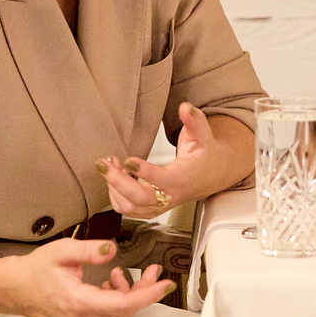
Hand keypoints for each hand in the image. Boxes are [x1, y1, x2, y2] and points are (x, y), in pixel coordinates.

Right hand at [8, 239, 173, 316]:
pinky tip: (108, 288)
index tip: (166, 284)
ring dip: (127, 295)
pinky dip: (116, 305)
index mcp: (79, 303)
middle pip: (127, 310)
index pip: (124, 304)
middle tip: (150, 270)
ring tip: (115, 275)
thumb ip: (90, 250)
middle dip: (142, 289)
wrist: (16, 290)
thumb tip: (112, 250)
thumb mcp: (63, 251)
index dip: (148, 294)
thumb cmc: (37, 270)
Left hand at [98, 102, 249, 214]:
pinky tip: (116, 175)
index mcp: (184, 177)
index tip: (127, 159)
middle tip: (103, 164)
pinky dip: (115, 195)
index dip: (144, 172)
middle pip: (139, 198)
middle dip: (117, 182)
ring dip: (113, 188)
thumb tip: (184, 107)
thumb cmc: (205, 155)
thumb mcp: (203, 135)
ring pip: (130, 207)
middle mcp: (171, 195)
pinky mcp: (152, 208)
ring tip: (109, 166)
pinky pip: (129, 209)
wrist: (211, 175)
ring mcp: (160, 205)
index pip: (163, 180)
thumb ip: (194, 120)